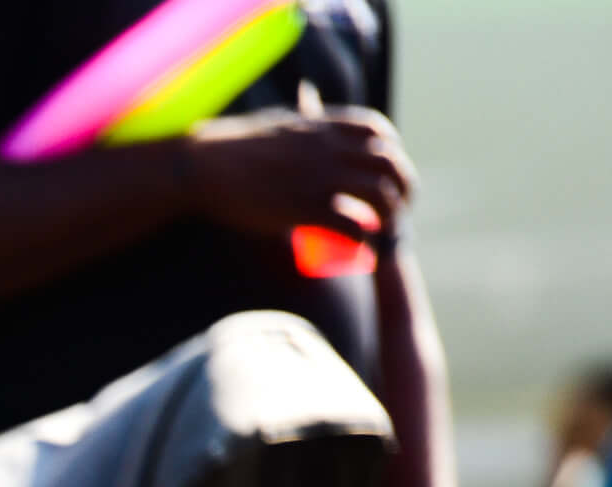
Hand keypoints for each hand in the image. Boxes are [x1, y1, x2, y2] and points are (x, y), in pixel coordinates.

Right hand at [183, 106, 411, 240]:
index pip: (378, 131)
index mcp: (323, 126)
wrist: (206, 166)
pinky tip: (362, 248)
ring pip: (380, 193)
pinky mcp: (306, 208)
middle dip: (404, 185)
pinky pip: (351, 225)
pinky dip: (364, 239)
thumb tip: (307, 112)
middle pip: (389, 163)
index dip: (393, 151)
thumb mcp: (278, 124)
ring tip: (388, 230)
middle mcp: (330, 149)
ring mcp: (320, 178)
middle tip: (402, 206)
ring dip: (392, 214)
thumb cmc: (232, 149)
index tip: (388, 170)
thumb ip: (302, 123)